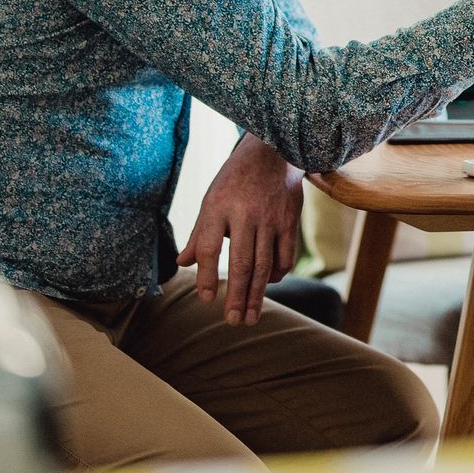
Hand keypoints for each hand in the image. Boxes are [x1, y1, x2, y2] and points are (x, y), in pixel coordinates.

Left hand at [178, 134, 304, 326]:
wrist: (273, 151)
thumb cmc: (234, 180)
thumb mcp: (211, 200)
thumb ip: (199, 234)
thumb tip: (183, 264)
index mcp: (218, 208)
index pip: (210, 248)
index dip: (208, 275)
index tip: (207, 299)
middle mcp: (245, 214)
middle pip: (241, 263)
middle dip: (237, 296)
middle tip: (233, 321)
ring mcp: (270, 218)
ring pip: (264, 264)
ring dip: (258, 294)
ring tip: (251, 316)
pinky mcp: (290, 219)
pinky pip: (285, 255)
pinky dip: (277, 274)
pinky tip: (269, 285)